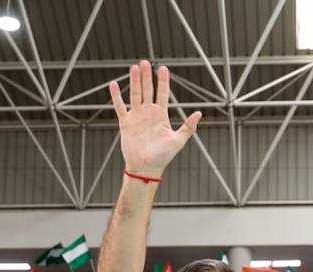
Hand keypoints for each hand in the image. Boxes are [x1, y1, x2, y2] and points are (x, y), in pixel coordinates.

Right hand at [108, 61, 201, 178]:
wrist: (146, 168)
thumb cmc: (163, 157)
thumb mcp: (178, 141)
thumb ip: (188, 127)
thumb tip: (199, 113)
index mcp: (161, 115)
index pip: (162, 93)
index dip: (163, 81)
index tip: (163, 68)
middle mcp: (148, 113)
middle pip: (147, 90)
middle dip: (146, 76)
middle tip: (145, 62)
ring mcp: (137, 116)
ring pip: (135, 94)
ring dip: (134, 81)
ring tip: (134, 67)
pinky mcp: (126, 123)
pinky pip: (120, 106)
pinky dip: (116, 96)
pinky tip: (114, 84)